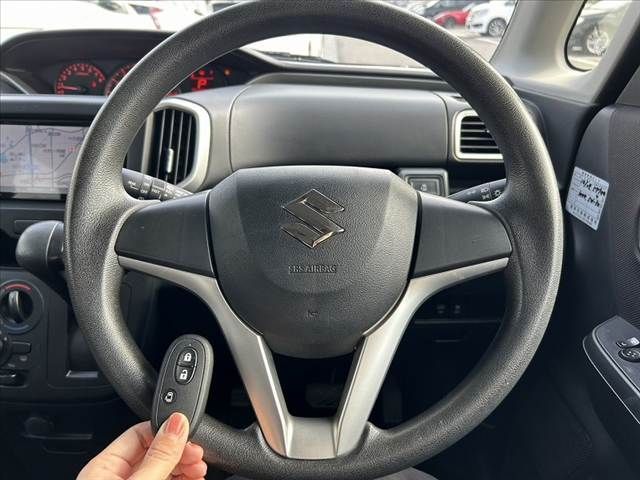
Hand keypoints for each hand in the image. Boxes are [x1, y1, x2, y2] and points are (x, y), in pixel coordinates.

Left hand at [77, 413, 206, 479]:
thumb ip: (159, 456)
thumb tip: (176, 423)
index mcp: (102, 469)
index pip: (139, 433)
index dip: (167, 430)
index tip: (189, 432)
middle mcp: (115, 479)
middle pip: (155, 452)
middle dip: (180, 451)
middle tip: (198, 454)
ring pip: (163, 470)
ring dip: (185, 467)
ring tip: (200, 469)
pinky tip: (194, 478)